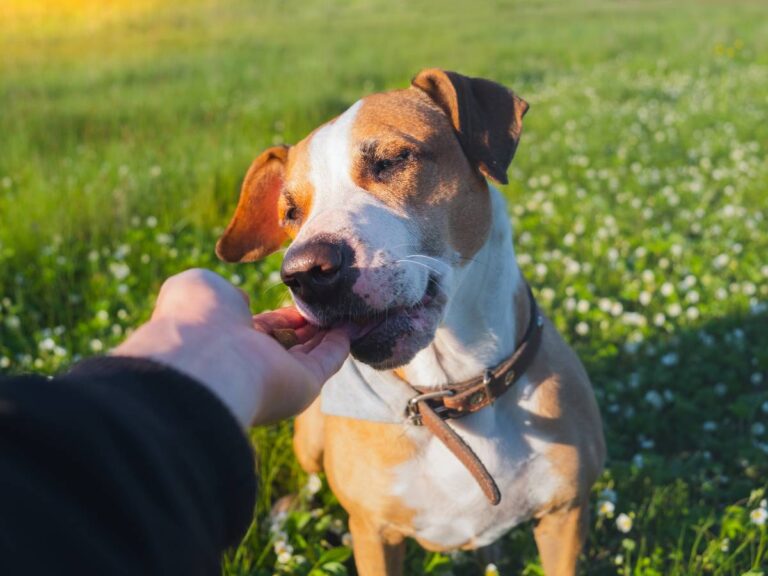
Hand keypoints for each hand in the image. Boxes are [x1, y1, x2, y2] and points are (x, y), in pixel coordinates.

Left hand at [113, 269, 349, 426]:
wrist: (203, 360)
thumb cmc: (195, 319)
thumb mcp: (199, 287)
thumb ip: (223, 292)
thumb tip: (245, 303)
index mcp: (226, 340)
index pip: (262, 328)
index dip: (283, 315)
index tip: (303, 297)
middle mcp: (253, 361)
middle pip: (291, 342)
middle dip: (312, 323)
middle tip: (335, 303)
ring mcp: (279, 376)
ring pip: (312, 351)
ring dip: (333, 330)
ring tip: (354, 308)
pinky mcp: (304, 385)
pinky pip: (328, 360)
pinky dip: (344, 341)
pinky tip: (357, 323)